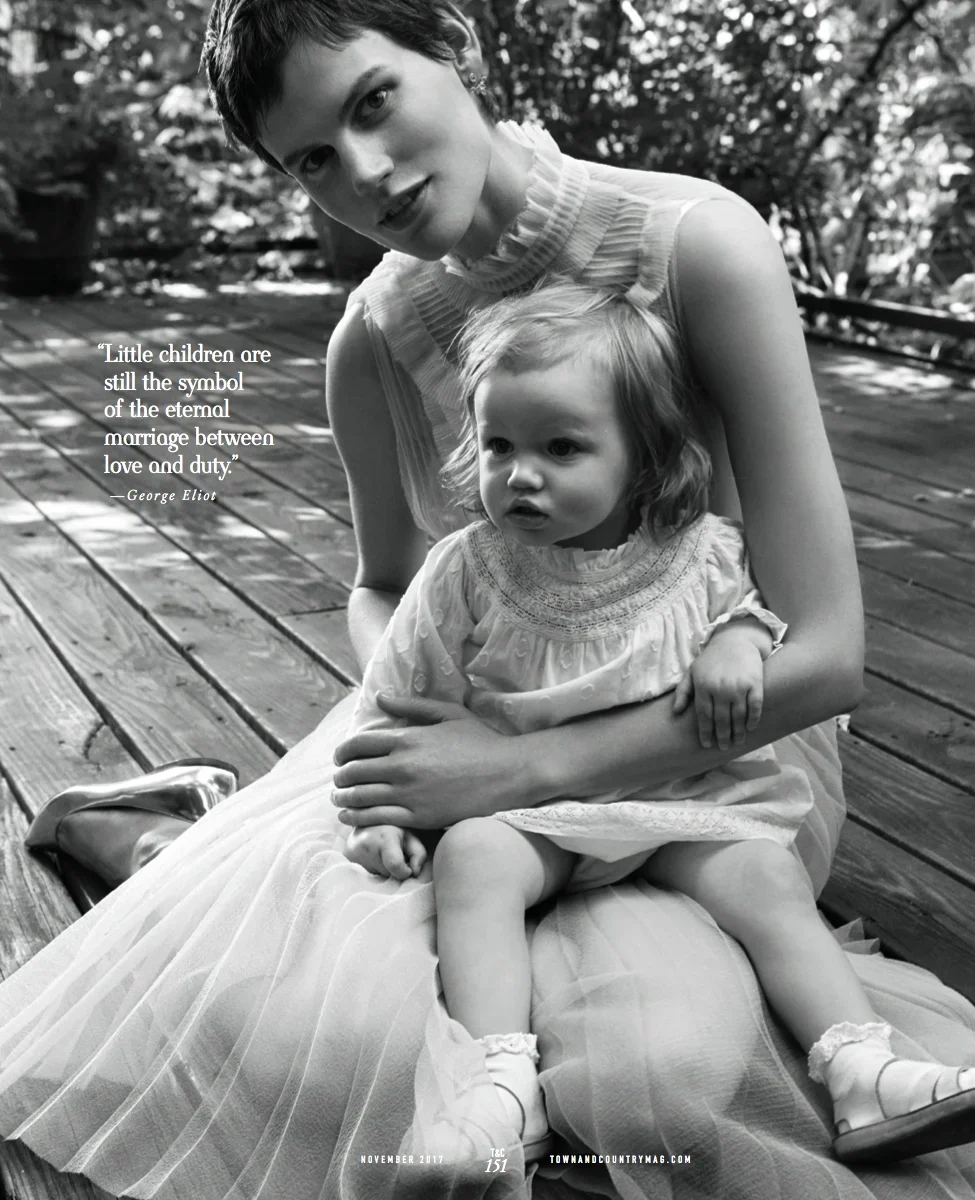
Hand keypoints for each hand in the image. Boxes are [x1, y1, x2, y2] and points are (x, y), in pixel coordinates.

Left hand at [333, 696, 534, 828]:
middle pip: (353, 772)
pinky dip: (356, 818)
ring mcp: (409, 794)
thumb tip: (381, 698)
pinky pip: (377, 819)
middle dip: (340, 777)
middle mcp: (402, 766)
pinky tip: (349, 817)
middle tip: (338, 781)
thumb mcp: (447, 713)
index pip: (357, 745)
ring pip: (360, 798)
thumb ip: (411, 706)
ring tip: (339, 799)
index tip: (340, 758)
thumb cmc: (480, 741)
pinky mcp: (419, 817)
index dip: (342, 752)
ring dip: (342, 799)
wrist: (508, 773)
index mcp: (407, 739)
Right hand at [343, 825, 426, 879]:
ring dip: (382, 869)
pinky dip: (371, 868)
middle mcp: (365, 845)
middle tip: (393, 852)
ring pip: (375, 875)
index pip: (395, 866)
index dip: (405, 872)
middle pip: (386, 874)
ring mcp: (352, 852)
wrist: (367, 812)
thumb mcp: (412, 835)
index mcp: (384, 837)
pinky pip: (363, 873)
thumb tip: (414, 873)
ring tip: (382, 851)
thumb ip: (418, 854)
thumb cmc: (395, 825)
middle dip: (393, 869)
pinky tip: (373, 854)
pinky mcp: (346, 857)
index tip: (408, 867)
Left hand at [673, 625, 766, 749]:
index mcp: (703, 686)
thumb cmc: (712, 659)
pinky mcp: (755, 683)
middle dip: (722, 736)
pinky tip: (750, 727)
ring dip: (738, 732)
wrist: (736, 640)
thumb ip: (683, 691)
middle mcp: (720, 687)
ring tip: (737, 742)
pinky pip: (755, 706)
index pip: (703, 715)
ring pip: (738, 716)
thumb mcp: (692, 671)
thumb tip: (676, 712)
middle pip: (721, 719)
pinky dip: (753, 719)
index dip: (705, 732)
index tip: (707, 744)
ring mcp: (738, 686)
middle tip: (724, 747)